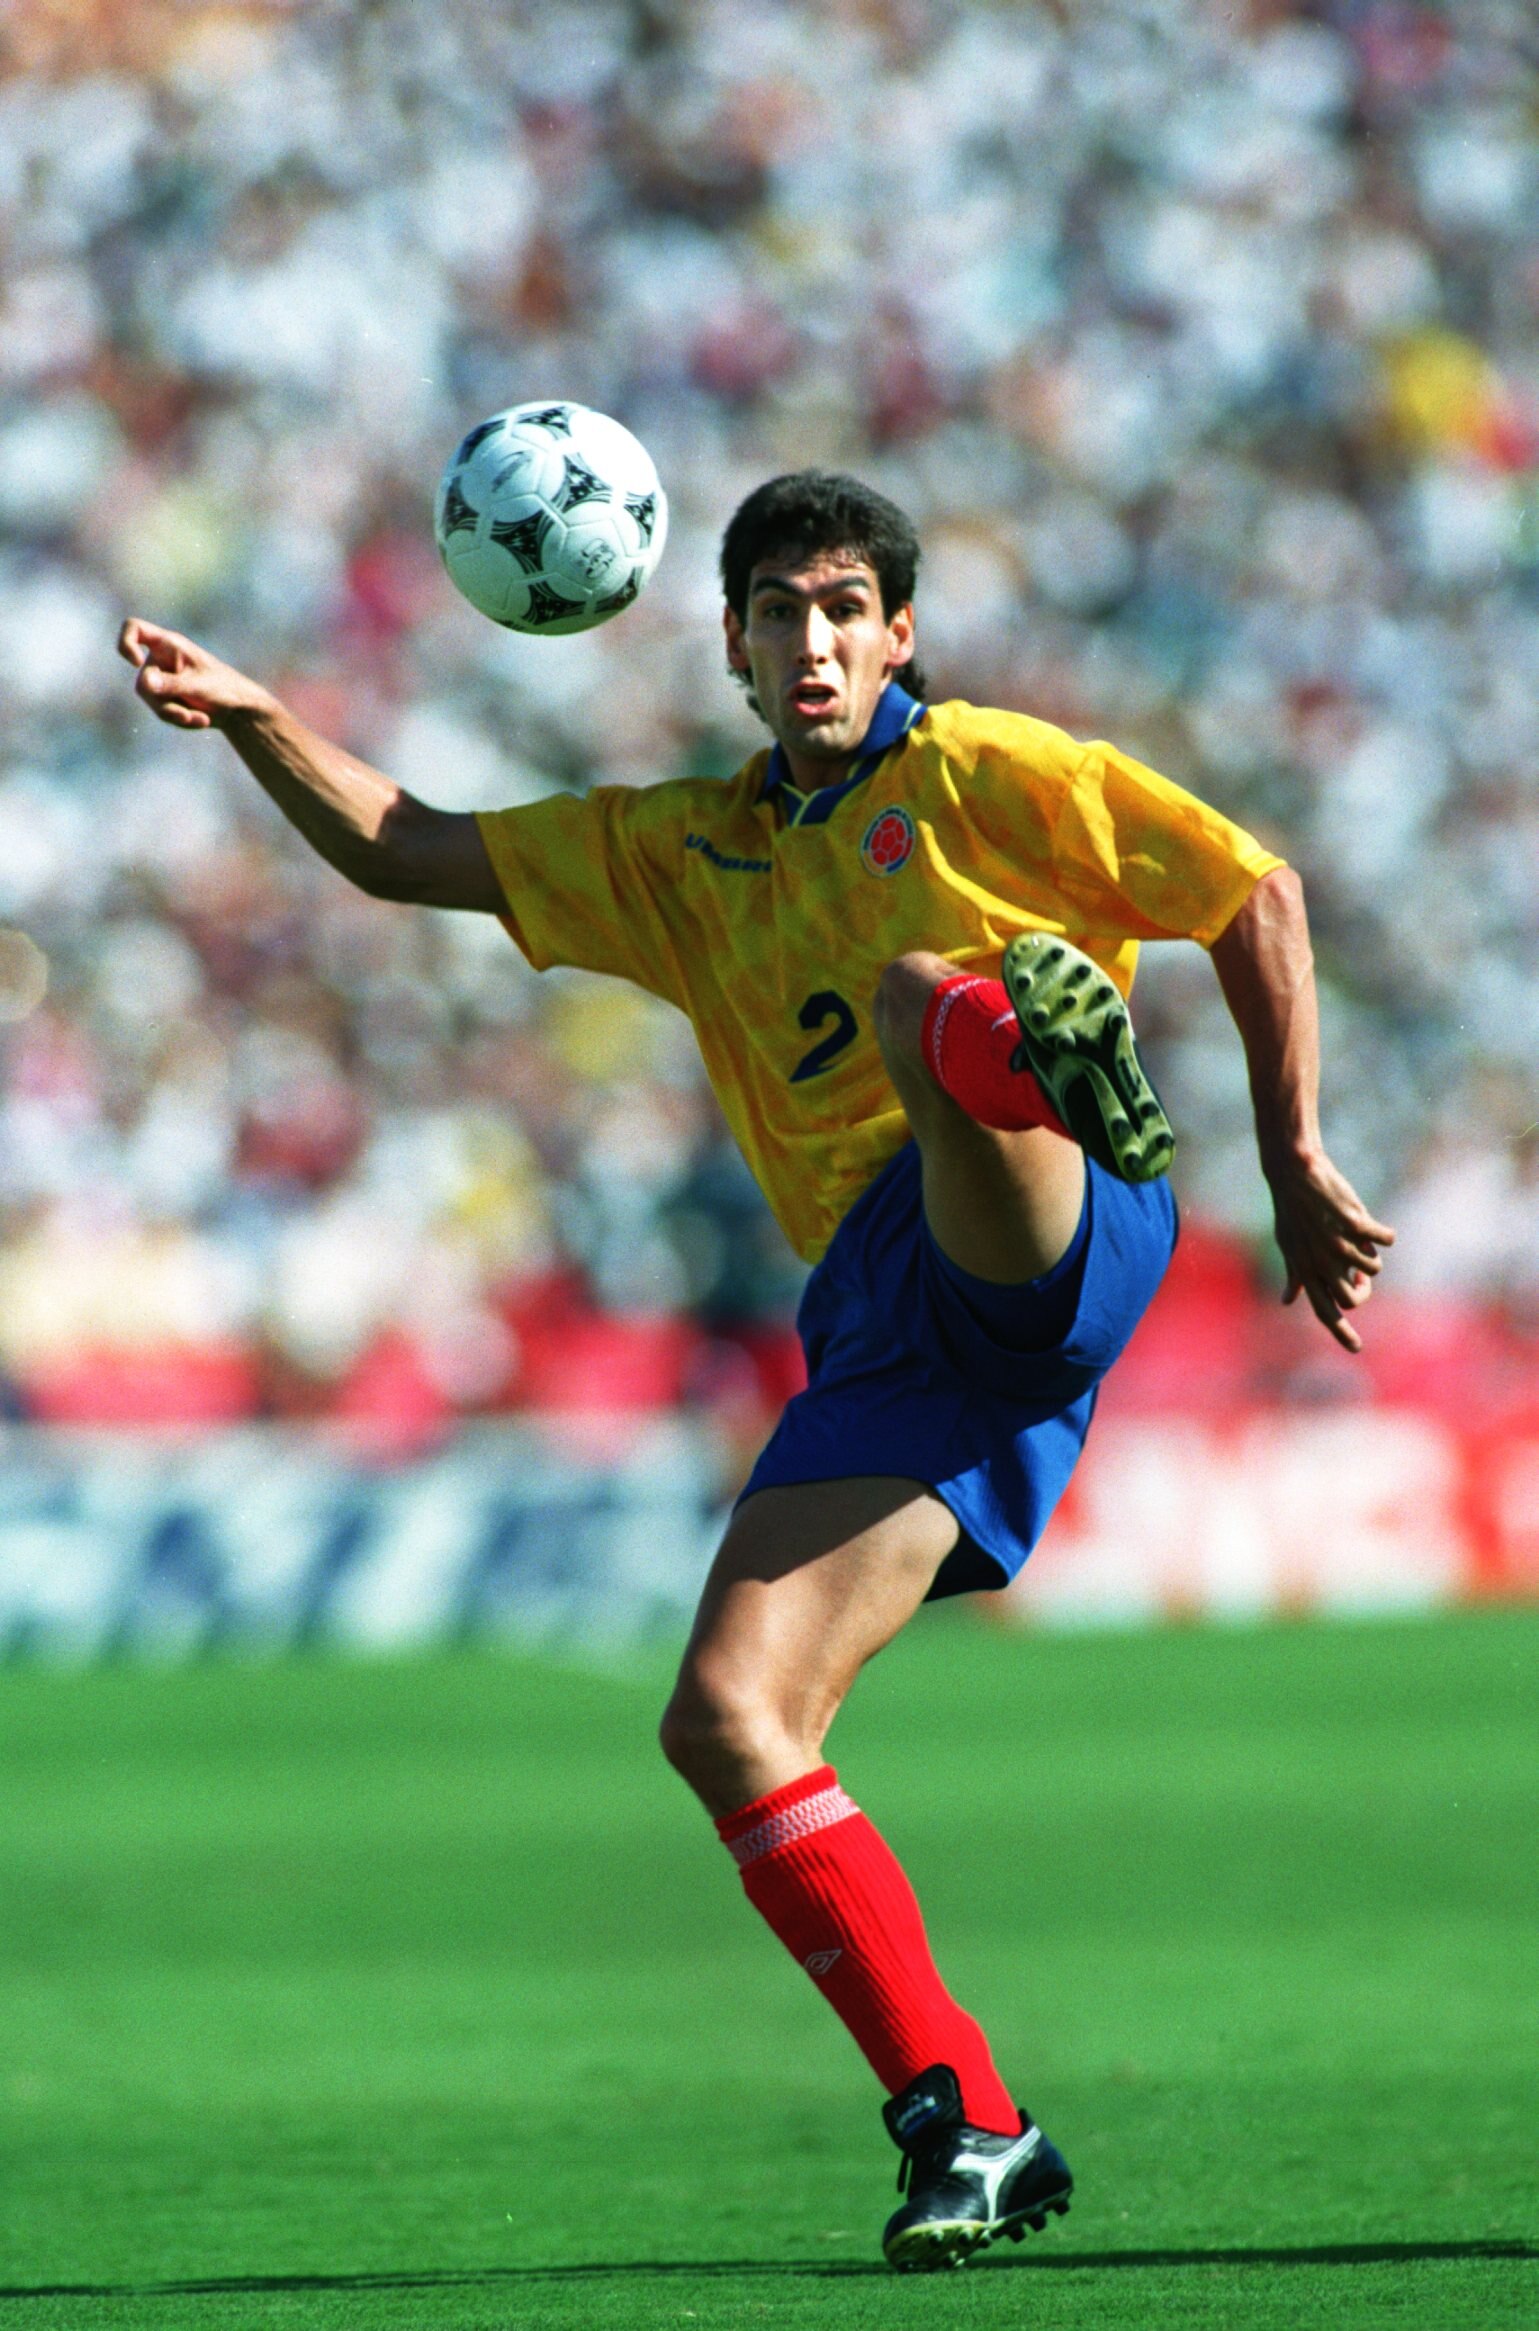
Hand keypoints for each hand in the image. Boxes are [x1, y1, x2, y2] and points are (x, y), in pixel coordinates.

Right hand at [117, 617, 274, 730]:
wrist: (238, 708)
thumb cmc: (223, 688)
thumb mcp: (198, 686)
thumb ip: (172, 684)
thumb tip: (145, 684)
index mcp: (169, 644)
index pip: (135, 628)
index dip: (126, 641)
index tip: (136, 662)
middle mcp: (161, 659)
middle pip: (143, 681)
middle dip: (164, 702)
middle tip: (187, 715)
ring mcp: (160, 679)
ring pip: (151, 701)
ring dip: (175, 715)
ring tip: (202, 719)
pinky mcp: (164, 697)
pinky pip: (161, 712)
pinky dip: (181, 720)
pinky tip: (202, 721)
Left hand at [1265, 1146, 1394, 1353]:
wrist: (1294, 1173)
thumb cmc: (1291, 1211)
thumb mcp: (1288, 1245)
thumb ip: (1294, 1274)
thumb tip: (1288, 1300)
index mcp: (1305, 1270)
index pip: (1324, 1311)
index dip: (1341, 1333)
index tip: (1356, 1348)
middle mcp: (1321, 1262)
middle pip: (1352, 1298)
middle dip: (1363, 1289)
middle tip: (1360, 1272)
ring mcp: (1338, 1243)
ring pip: (1372, 1269)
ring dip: (1372, 1256)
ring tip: (1359, 1238)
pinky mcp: (1353, 1222)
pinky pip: (1384, 1240)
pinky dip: (1384, 1234)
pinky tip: (1378, 1227)